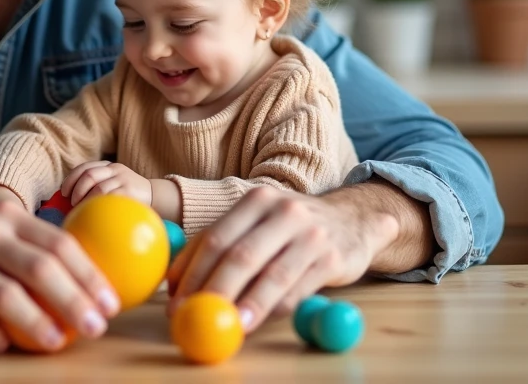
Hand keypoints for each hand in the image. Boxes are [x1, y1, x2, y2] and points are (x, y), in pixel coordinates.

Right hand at [0, 202, 120, 352]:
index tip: (110, 304)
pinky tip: (4, 346)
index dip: (89, 275)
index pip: (58, 243)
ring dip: (37, 322)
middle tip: (96, 327)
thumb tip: (92, 284)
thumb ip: (33, 250)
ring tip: (57, 342)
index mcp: (6, 217)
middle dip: (74, 300)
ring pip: (5, 294)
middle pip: (38, 267)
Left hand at [61, 161, 151, 206]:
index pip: (84, 167)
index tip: (63, 192)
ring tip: (82, 209)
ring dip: (86, 199)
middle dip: (76, 189)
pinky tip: (95, 211)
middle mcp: (114, 169)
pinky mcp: (129, 192)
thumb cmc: (126, 193)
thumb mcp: (112, 183)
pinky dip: (99, 205)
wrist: (156, 195)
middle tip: (72, 203)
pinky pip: (110, 198)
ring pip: (98, 187)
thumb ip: (95, 186)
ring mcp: (123, 179)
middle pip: (89, 175)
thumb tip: (67, 200)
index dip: (71, 179)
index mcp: (107, 166)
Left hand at [165, 186, 400, 332]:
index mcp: (255, 200)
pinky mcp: (332, 258)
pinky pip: (297, 289)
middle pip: (240, 255)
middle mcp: (282, 211)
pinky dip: (274, 309)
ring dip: (246, 305)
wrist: (353, 219)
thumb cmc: (291, 227)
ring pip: (270, 275)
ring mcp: (310, 233)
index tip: (175, 301)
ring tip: (227, 328)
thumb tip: (174, 281)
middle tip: (194, 318)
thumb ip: (220, 243)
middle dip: (212, 291)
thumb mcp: (257, 221)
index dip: (191, 271)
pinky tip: (257, 322)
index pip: (215, 237)